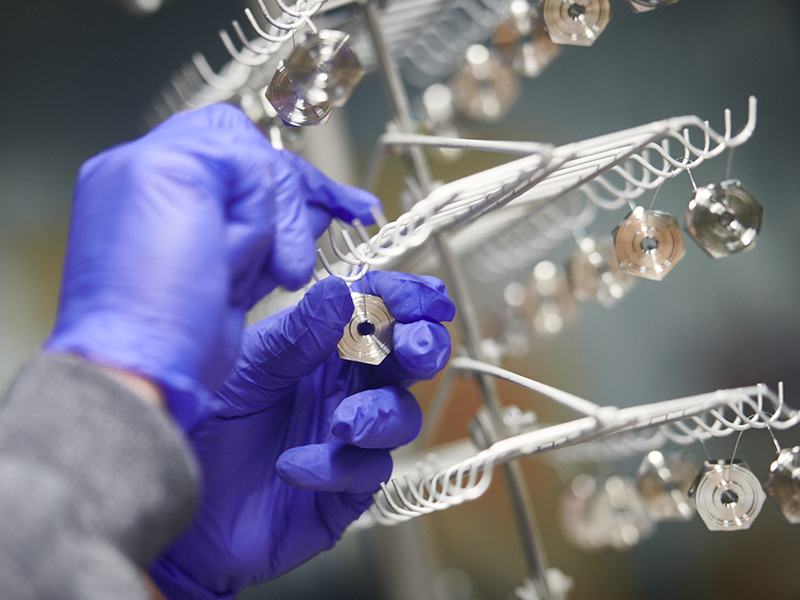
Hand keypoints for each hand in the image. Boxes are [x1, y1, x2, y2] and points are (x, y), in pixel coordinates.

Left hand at [46, 104, 376, 427]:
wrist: (150, 367)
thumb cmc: (149, 286)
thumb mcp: (173, 177)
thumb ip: (226, 153)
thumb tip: (266, 178)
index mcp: (149, 165)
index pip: (229, 136)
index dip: (266, 168)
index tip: (299, 197)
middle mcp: (174, 200)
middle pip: (258, 174)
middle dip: (285, 206)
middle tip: (299, 248)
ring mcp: (202, 241)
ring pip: (271, 211)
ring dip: (292, 232)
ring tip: (290, 266)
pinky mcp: (225, 277)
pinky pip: (269, 247)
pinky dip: (291, 249)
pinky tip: (306, 252)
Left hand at [150, 271, 454, 598]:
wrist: (181, 506)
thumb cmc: (206, 427)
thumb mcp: (243, 371)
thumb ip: (294, 338)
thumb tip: (341, 292)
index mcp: (321, 347)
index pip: (377, 312)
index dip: (406, 301)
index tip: (427, 300)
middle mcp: (343, 388)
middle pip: (407, 361)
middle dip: (424, 348)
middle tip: (417, 350)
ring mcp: (349, 439)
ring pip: (401, 416)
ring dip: (379, 415)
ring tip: (340, 426)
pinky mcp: (346, 488)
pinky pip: (368, 472)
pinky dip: (337, 467)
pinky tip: (292, 467)